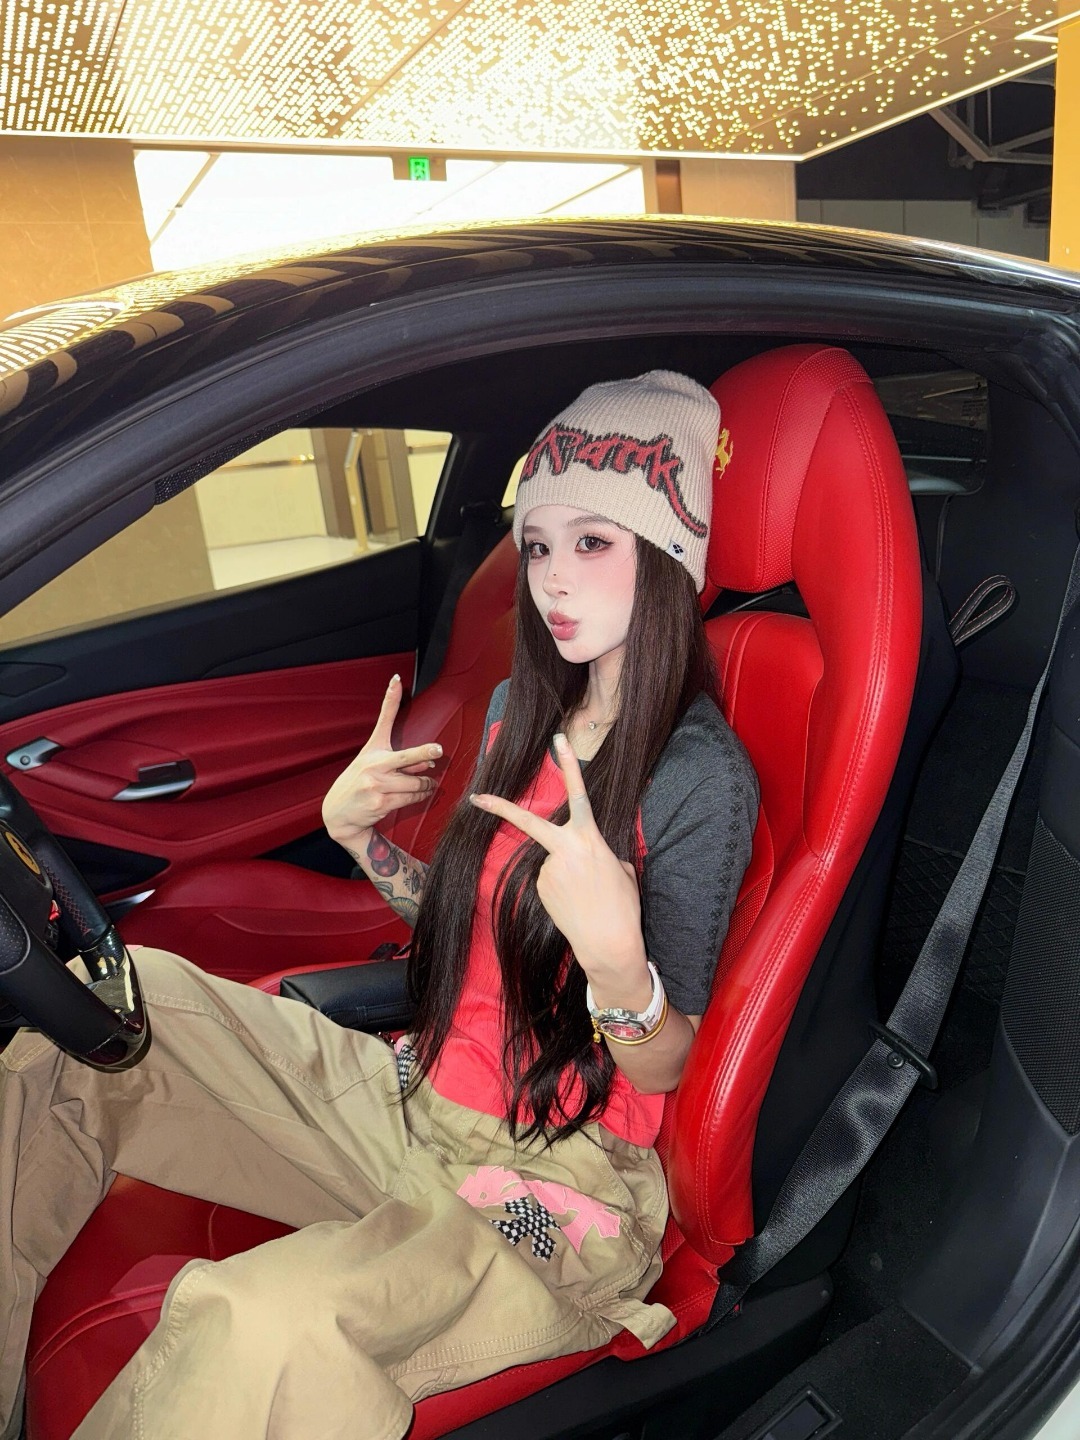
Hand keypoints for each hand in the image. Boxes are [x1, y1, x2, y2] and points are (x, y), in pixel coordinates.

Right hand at [322, 675, 441, 845]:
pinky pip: (411, 798)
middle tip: (438, 752)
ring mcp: (377, 785)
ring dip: (427, 785)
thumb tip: (428, 759)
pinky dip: (421, 796)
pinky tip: (420, 794)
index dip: (391, 698)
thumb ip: (400, 755)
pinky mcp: (382, 803)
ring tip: (428, 784)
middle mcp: (374, 765)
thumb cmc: (358, 781)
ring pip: (416, 783)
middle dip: (424, 755)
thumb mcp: (372, 760)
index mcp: (373, 750)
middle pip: (407, 757)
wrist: (338, 813)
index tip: (397, 682)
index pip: (384, 720)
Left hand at [470, 733, 645, 987]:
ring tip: (587, 895)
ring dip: (567, 874)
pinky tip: (576, 904)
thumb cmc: (623, 906)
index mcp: (590, 838)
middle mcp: (564, 849)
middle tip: (476, 797)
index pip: (578, 794)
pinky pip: (550, 880)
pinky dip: (562, 889)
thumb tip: (585, 855)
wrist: (609, 943)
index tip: (557, 741)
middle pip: (528, 822)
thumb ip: (600, 852)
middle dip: (500, 808)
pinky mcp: (539, 888)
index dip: (568, 765)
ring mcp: (547, 869)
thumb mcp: (622, 869)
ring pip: (553, 861)